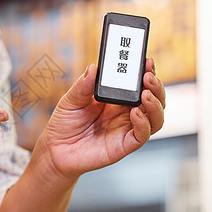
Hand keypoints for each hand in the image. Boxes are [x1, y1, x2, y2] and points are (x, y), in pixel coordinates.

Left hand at [39, 58, 164, 180]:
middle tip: (148, 76)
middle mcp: (125, 113)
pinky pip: (141, 135)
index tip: (147, 61)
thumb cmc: (64, 124)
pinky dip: (143, 123)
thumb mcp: (71, 100)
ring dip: (155, 104)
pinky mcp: (124, 145)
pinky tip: (136, 113)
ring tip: (146, 94)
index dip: (146, 73)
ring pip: (154, 117)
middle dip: (156, 86)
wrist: (55, 150)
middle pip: (153, 99)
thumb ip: (83, 85)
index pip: (138, 84)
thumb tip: (93, 68)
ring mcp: (126, 129)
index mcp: (116, 99)